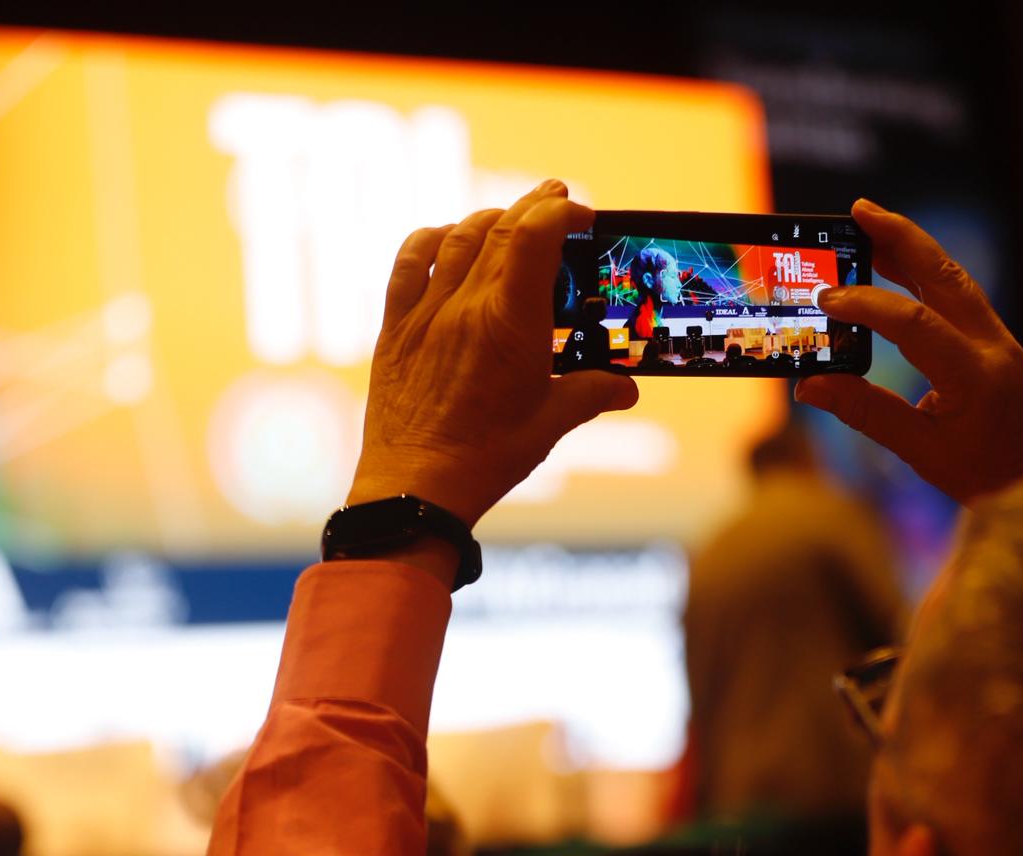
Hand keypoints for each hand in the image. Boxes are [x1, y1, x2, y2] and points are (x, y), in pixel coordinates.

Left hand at [348, 181, 638, 526]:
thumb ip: (591, 394)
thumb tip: (625, 388)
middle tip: (554, 200)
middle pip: (499, 227)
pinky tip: (445, 240)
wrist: (416, 488)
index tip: (579, 214)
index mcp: (510, 322)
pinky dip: (431, 241)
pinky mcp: (396, 330)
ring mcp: (426, 314)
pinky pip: (409, 264)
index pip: (534, 235)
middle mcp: (465, 306)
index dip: (558, 211)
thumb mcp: (551, 423)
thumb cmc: (486, 458)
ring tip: (509, 219)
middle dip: (531, 207)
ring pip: (457, 238)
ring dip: (488, 219)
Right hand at [796, 199, 1022, 504]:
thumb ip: (866, 414)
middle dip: (900, 238)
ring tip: (871, 226)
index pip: (913, 322)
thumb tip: (811, 387)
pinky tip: (901, 267)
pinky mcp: (997, 344)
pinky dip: (926, 275)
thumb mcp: (923, 453)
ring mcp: (1000, 341)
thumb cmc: (992, 478)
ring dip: (913, 248)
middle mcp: (994, 346)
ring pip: (955, 278)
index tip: (826, 300)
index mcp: (975, 376)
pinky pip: (960, 296)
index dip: (866, 305)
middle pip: (944, 275)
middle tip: (858, 211)